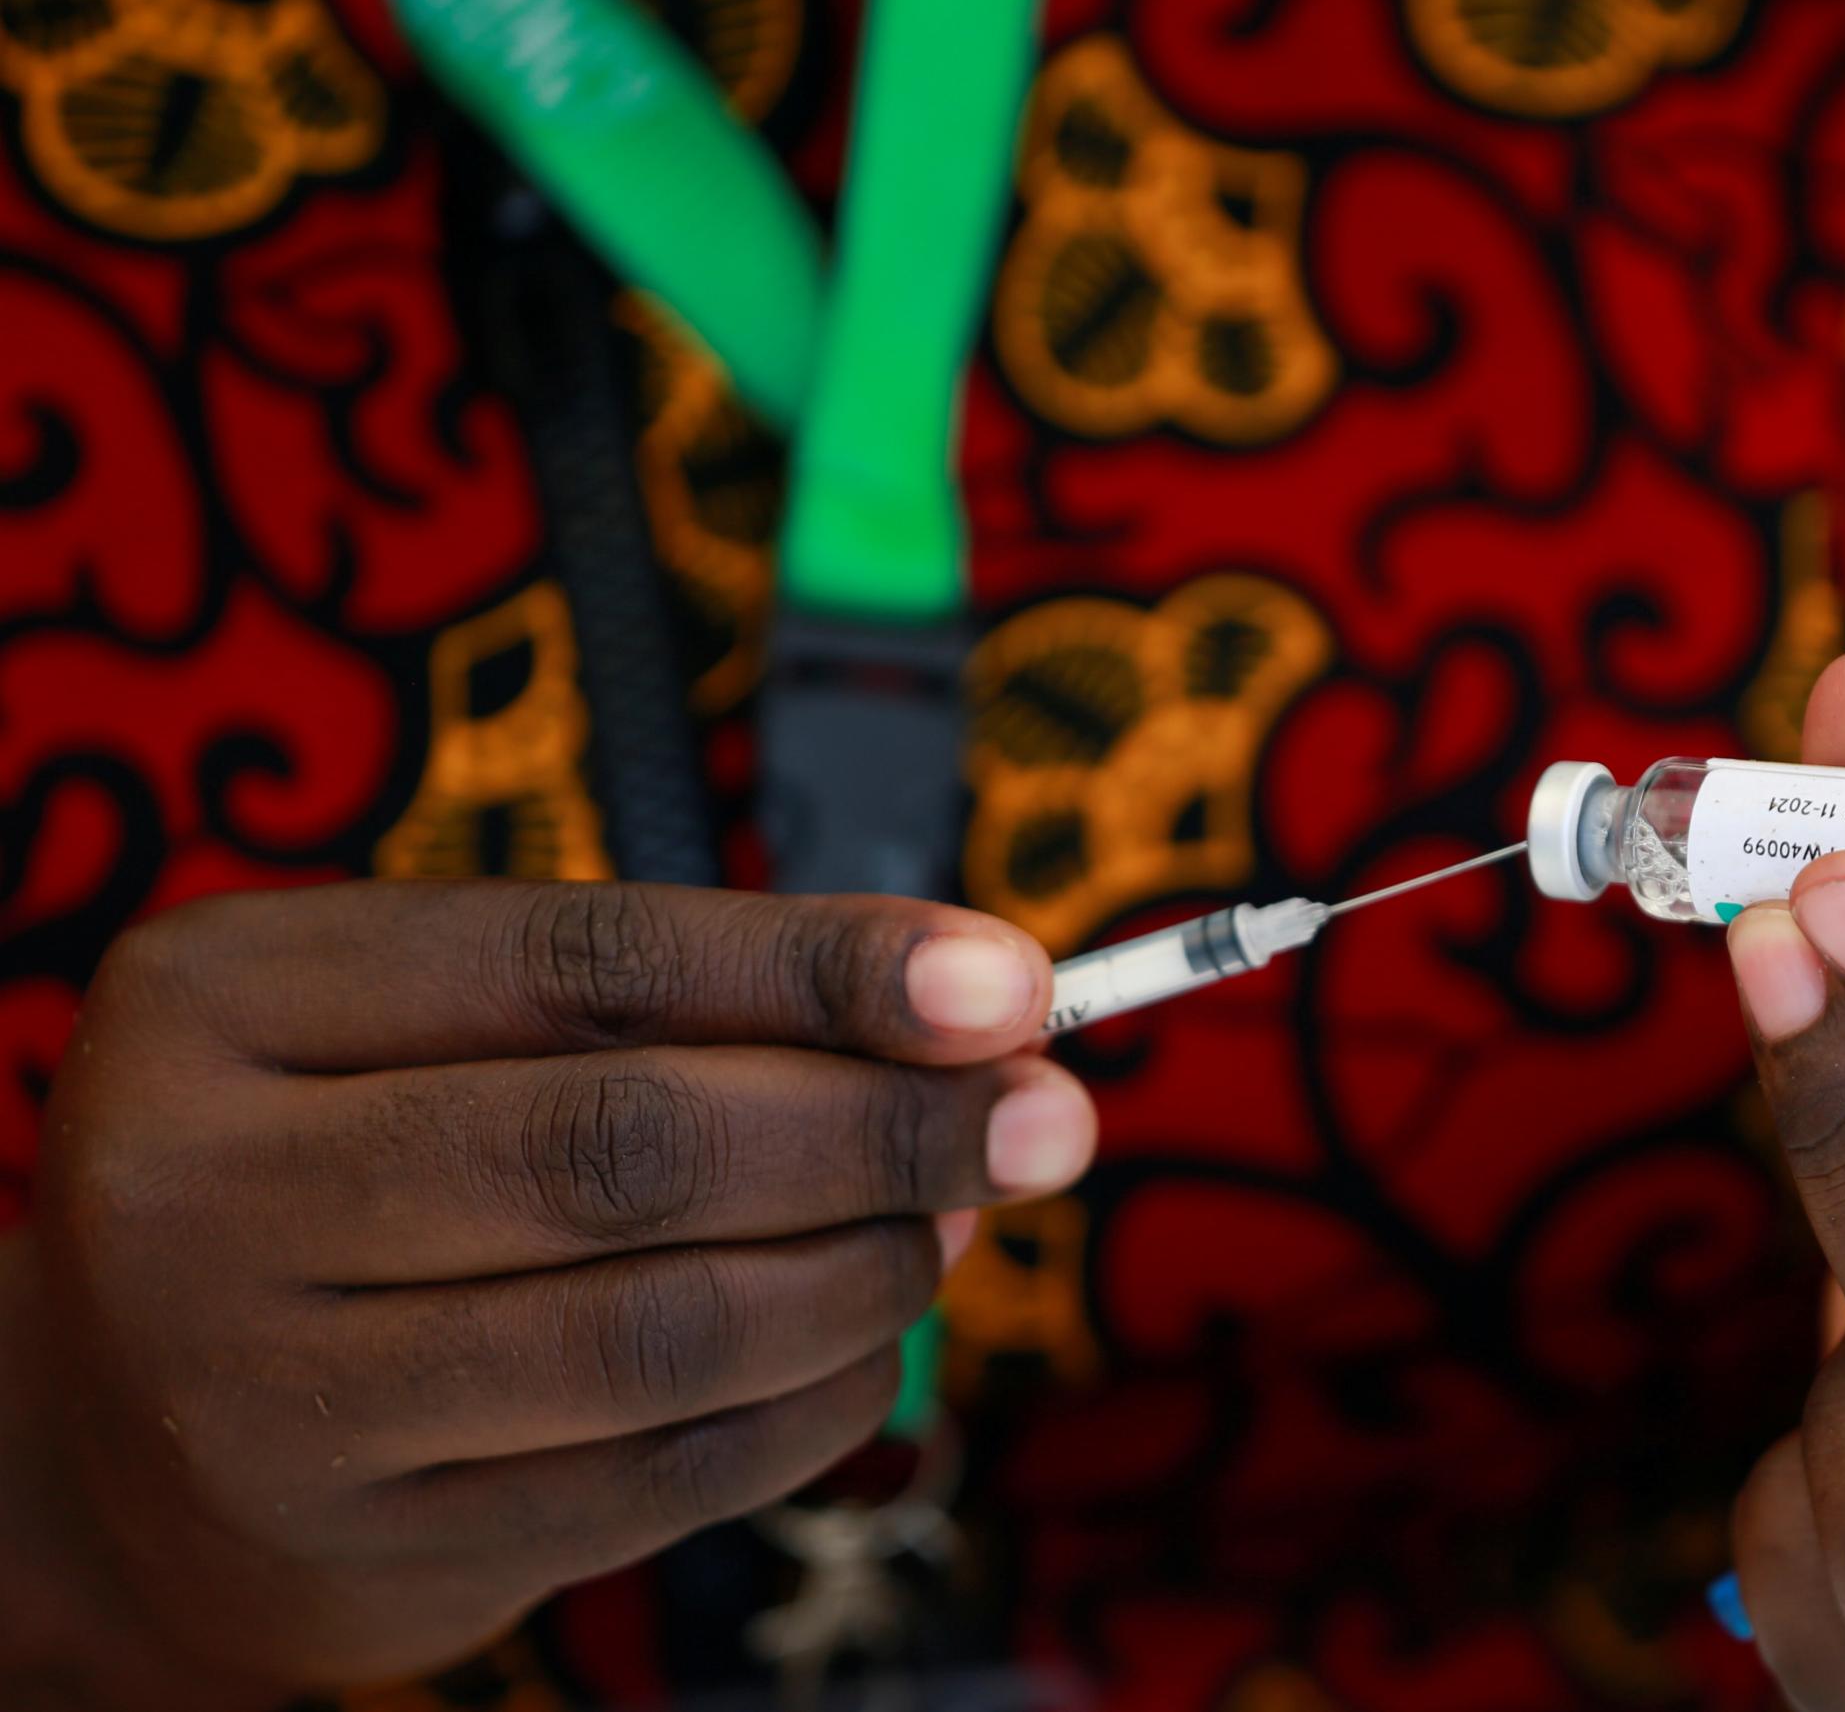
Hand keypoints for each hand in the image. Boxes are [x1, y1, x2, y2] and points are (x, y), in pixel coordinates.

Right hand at [0, 881, 1090, 1705]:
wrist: (119, 1447)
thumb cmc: (343, 1166)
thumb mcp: (430, 1026)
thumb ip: (664, 999)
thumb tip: (972, 1011)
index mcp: (230, 1003)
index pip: (585, 964)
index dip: (823, 969)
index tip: (1010, 983)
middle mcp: (212, 1199)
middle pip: (630, 1148)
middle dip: (883, 1127)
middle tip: (1046, 1116)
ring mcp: (275, 1402)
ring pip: (664, 1329)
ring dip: (866, 1271)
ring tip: (951, 1222)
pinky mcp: (370, 1559)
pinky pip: (664, 1474)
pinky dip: (818, 1404)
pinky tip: (876, 1347)